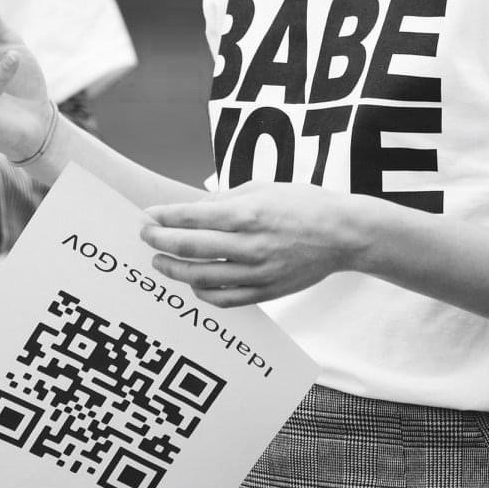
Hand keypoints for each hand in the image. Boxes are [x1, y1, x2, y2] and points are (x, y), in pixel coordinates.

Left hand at [140, 182, 370, 307]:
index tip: (147, 216)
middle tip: (145, 235)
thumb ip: (225, 200)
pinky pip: (224, 299)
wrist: (343, 235)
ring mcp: (257, 272)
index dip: (164, 217)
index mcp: (248, 214)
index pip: (192, 217)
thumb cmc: (303, 204)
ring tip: (159, 262)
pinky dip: (201, 292)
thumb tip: (193, 209)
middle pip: (189, 247)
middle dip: (159, 241)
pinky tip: (191, 283)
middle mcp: (250, 245)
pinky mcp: (265, 292)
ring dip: (173, 270)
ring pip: (201, 278)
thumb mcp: (263, 188)